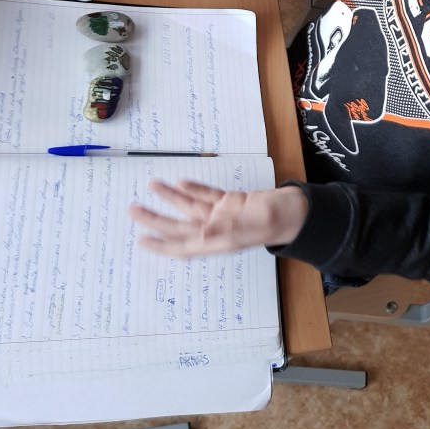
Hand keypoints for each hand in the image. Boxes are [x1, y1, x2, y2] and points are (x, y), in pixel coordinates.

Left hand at [130, 181, 308, 257]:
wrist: (296, 210)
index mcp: (218, 241)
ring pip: (190, 206)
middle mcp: (216, 229)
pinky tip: (181, 183)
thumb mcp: (249, 226)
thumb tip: (201, 236)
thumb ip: (224, 230)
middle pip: (179, 225)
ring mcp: (223, 215)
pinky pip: (208, 195)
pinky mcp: (232, 202)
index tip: (141, 240)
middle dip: (155, 218)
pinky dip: (194, 189)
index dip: (161, 245)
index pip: (182, 245)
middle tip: (133, 211)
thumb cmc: (277, 220)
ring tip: (152, 186)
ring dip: (171, 197)